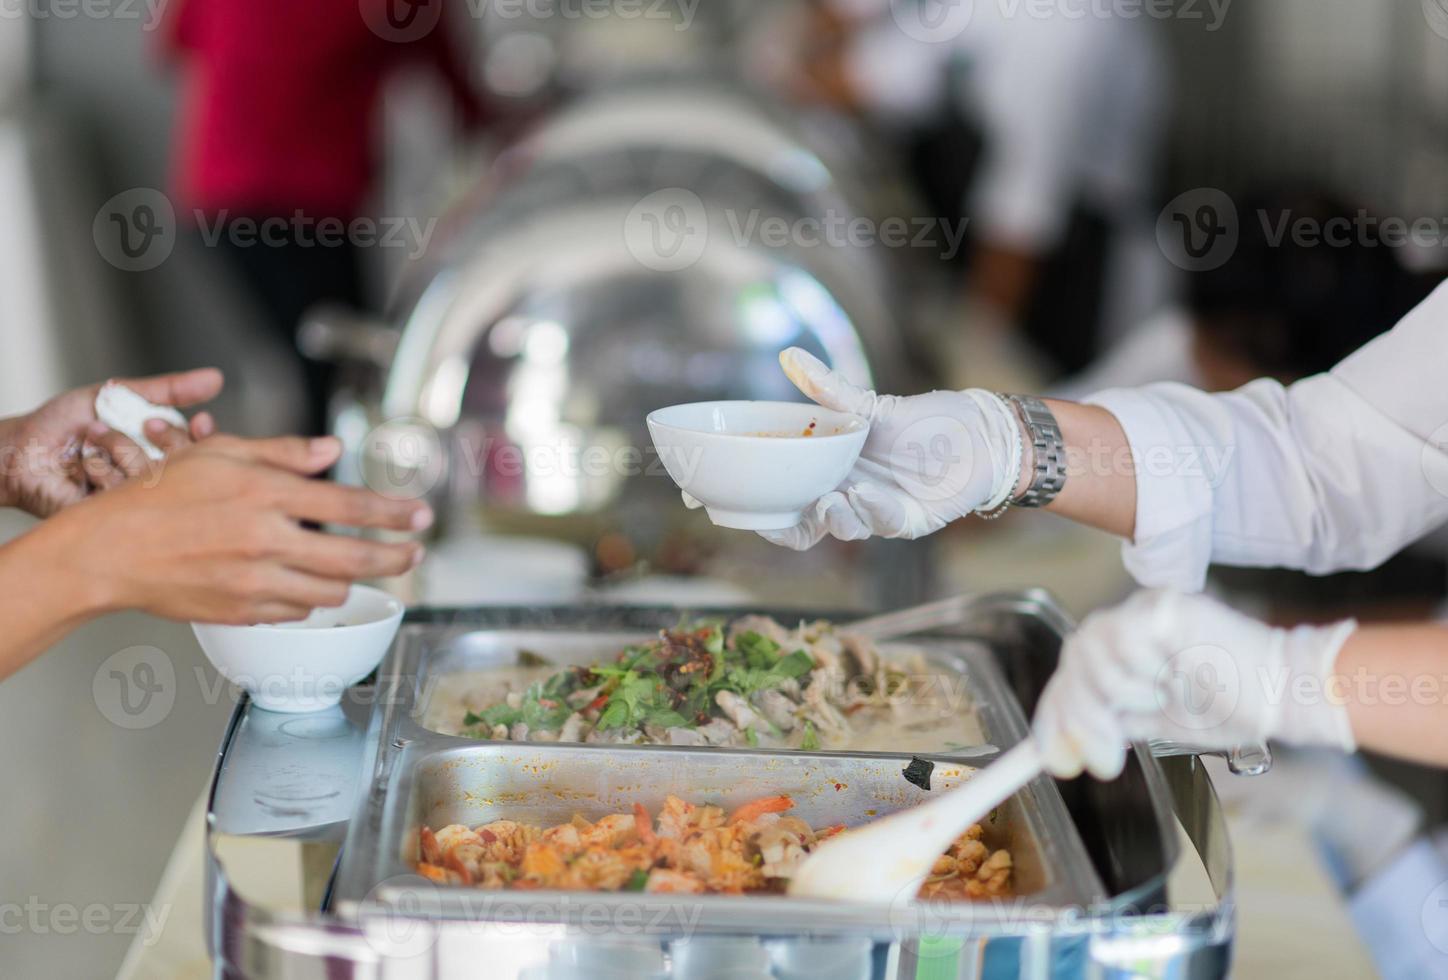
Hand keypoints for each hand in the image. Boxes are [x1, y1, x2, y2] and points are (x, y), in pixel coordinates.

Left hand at [0, 369, 222, 516]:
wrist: (18, 448)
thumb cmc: (62, 423)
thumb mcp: (118, 394)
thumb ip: (168, 389)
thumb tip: (215, 378)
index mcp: (159, 450)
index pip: (201, 450)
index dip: (205, 438)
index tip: (201, 421)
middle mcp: (151, 477)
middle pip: (186, 467)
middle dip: (167, 441)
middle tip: (143, 426)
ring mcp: (132, 499)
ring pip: (155, 480)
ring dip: (123, 451)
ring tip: (94, 442)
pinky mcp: (111, 517)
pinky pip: (126, 497)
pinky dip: (103, 472)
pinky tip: (85, 466)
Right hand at [40, 434, 431, 624]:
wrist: (108, 551)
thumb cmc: (157, 495)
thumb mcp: (219, 453)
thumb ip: (282, 453)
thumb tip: (330, 450)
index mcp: (265, 494)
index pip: (351, 506)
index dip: (394, 513)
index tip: (421, 517)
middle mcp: (267, 540)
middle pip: (355, 559)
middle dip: (395, 558)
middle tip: (414, 554)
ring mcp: (256, 582)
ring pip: (331, 590)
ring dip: (350, 579)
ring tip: (356, 566)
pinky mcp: (243, 612)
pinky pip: (298, 610)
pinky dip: (310, 597)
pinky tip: (307, 582)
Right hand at [748, 348, 1022, 549]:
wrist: (976, 433)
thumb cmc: (924, 421)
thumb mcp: (870, 406)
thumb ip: (829, 389)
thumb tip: (790, 355)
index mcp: (831, 475)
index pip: (790, 506)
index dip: (767, 515)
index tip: (745, 511)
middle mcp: (850, 498)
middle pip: (809, 527)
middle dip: (792, 528)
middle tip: (781, 516)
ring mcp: (877, 513)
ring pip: (844, 528)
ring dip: (834, 517)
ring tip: (833, 498)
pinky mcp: (908, 522)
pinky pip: (884, 522)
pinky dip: (872, 509)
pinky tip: (866, 493)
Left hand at [1032, 590, 1358, 780]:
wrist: (1288, 693)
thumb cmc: (1237, 705)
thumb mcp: (1162, 721)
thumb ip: (1120, 719)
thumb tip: (1074, 736)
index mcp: (1131, 645)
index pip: (1075, 671)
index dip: (1055, 713)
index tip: (1044, 756)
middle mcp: (1133, 620)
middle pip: (1073, 660)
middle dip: (1078, 715)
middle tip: (1104, 757)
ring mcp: (1147, 609)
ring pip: (1087, 651)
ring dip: (1111, 696)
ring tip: (1154, 703)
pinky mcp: (1164, 606)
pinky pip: (1119, 640)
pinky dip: (1133, 673)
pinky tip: (1167, 680)